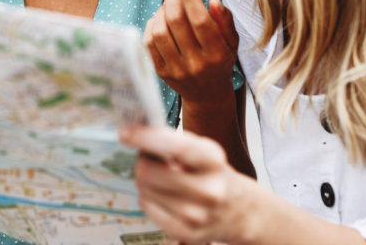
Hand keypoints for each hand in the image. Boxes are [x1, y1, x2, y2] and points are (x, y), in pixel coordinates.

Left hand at [121, 125, 253, 244]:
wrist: (240, 212)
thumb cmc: (214, 175)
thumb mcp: (204, 152)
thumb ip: (174, 143)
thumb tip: (137, 135)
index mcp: (213, 162)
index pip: (176, 147)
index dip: (146, 138)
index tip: (125, 133)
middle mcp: (208, 190)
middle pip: (148, 172)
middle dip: (142, 162)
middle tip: (150, 159)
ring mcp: (196, 214)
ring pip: (144, 190)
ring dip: (146, 181)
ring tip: (163, 179)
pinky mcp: (185, 232)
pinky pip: (147, 207)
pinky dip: (148, 198)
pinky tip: (163, 196)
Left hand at [145, 0, 240, 106]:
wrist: (207, 93)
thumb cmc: (220, 60)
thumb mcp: (232, 42)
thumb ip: (225, 21)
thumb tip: (213, 1)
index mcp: (216, 54)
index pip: (200, 20)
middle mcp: (196, 63)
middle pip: (177, 22)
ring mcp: (176, 69)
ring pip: (160, 31)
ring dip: (162, 10)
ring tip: (168, 2)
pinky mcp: (161, 72)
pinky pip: (149, 43)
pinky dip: (152, 25)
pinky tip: (160, 18)